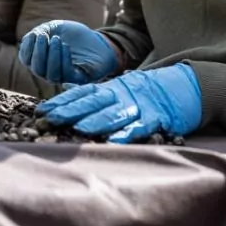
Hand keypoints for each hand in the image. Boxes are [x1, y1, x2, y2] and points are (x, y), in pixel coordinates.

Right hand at [17, 20, 118, 84]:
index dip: (27, 48)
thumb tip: (29, 38)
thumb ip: (40, 32)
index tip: (35, 34)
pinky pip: (66, 74)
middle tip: (43, 36)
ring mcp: (63, 77)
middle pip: (36, 69)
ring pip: (50, 75)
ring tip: (57, 39)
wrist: (97, 41)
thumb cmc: (73, 35)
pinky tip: (65, 45)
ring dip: (51, 56)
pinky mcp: (78, 79)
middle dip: (38, 52)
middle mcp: (49, 72)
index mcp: (40, 60)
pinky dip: (64, 59)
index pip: (26, 60)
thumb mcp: (54, 28)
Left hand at [37, 64, 201, 142]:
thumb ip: (94, 93)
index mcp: (111, 87)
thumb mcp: (119, 87)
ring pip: (115, 113)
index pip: (81, 93)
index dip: (61, 101)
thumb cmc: (146, 90)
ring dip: (96, 121)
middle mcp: (122, 94)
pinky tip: (115, 140)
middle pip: (93, 102)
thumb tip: (67, 93)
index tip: (42, 110)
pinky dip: (128, 133)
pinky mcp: (158, 117)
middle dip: (70, 110)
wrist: (184, 85)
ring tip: (79, 129)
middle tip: (50, 119)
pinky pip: (141, 126)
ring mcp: (139, 104)